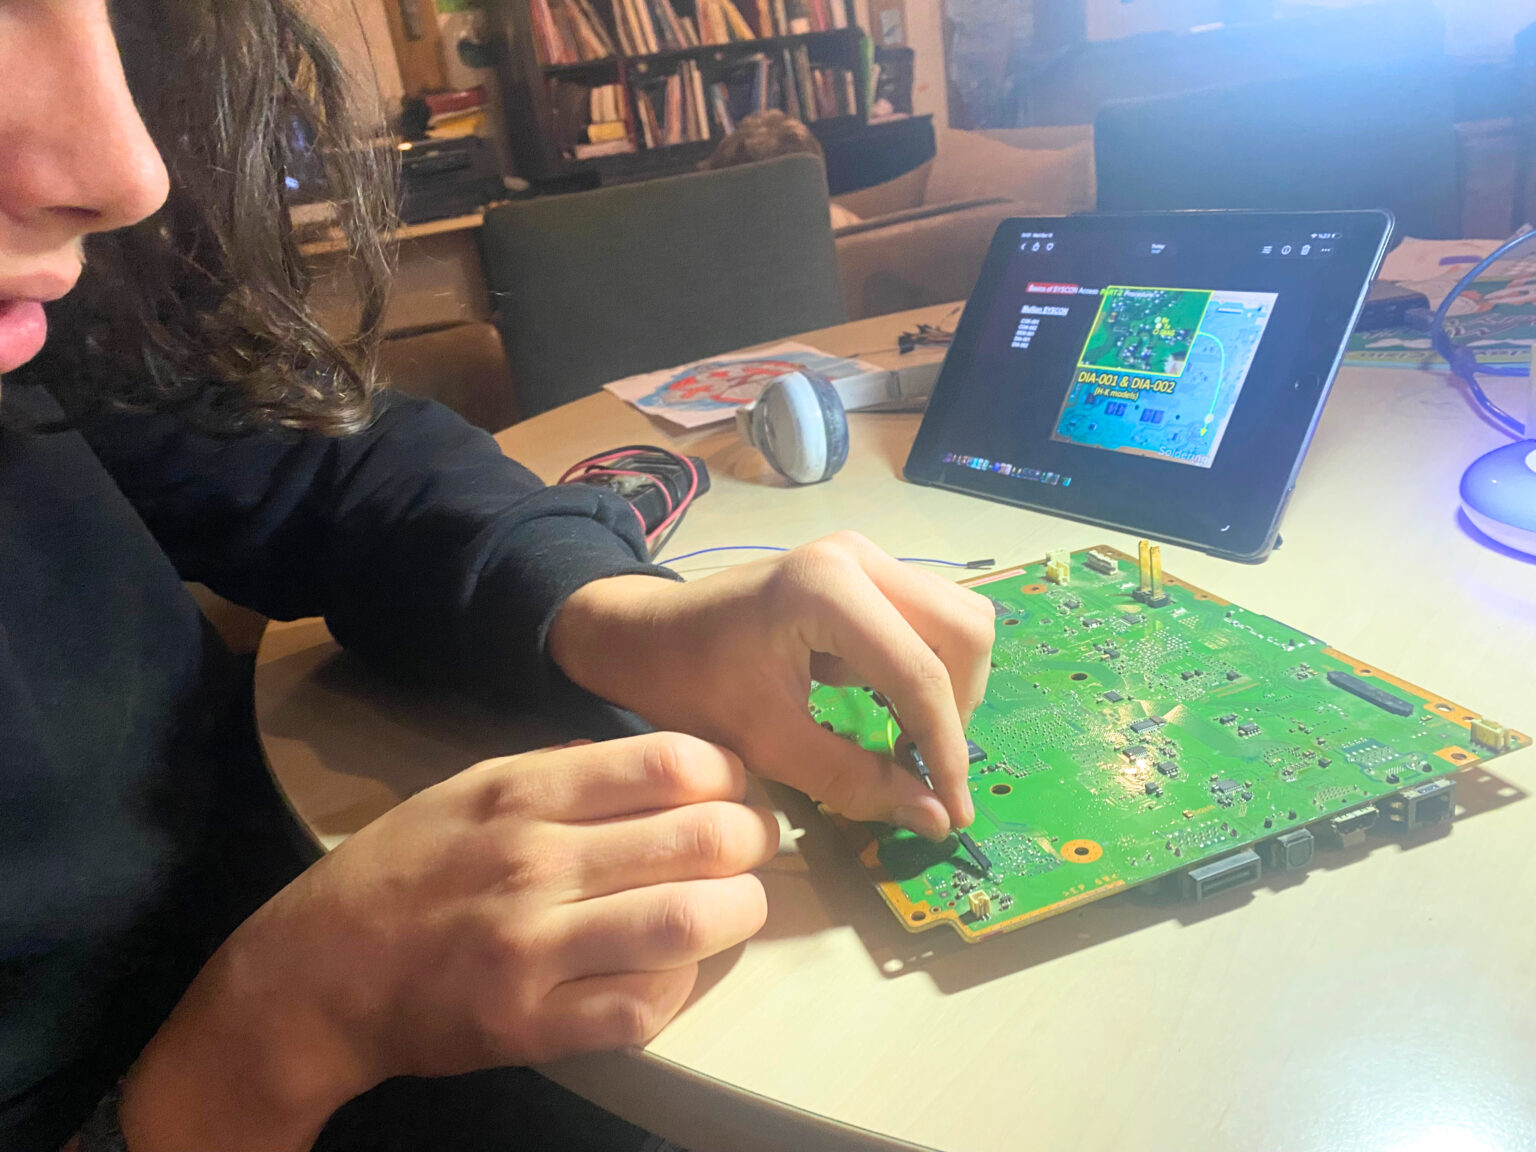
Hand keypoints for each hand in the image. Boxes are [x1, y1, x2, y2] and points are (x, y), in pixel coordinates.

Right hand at [120, 733, 776, 1151]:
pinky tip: (676, 968)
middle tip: (754, 846)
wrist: (316, 973)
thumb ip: (568, 775)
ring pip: (687, 922)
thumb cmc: (404, 868)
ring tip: (736, 905)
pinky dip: (681, 986)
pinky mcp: (531, 1025)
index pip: (669, 764)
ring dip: (737, 912)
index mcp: (521, 791)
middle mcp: (532, 861)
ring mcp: (532, 948)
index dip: (728, 773)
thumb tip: (675, 768)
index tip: (735, 787)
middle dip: (752, 840)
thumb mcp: (472, 789)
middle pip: (699, 839)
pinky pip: (645, 1006)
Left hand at [549, 532, 995, 839]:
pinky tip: (894, 717)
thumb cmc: (689, 685)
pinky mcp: (865, 572)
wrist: (643, 635)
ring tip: (911, 747)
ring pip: (956, 620)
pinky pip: (929, 619)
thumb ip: (853, 780)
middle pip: (963, 630)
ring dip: (948, 688)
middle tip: (928, 771)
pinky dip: (929, 671)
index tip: (953, 814)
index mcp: (827, 590)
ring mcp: (865, 558)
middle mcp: (859, 558)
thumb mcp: (766, 743)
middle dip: (956, 709)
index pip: (920, 674)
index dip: (946, 749)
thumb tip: (937, 819)